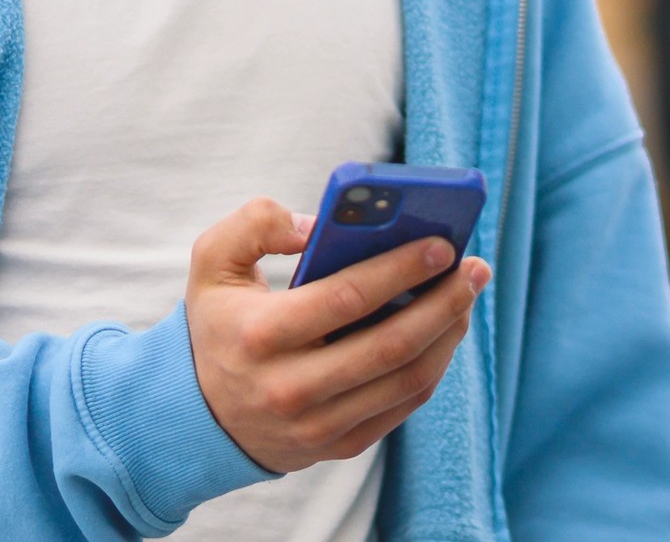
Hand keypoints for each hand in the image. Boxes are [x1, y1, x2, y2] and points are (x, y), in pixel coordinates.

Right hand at [184, 198, 491, 472]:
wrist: (196, 416)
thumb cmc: (218, 325)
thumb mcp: (213, 263)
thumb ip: (256, 224)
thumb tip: (320, 226)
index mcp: (259, 336)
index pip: (345, 299)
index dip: (400, 269)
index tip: (442, 245)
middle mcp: (289, 388)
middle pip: (389, 345)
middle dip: (443, 302)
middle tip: (473, 269)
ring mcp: (317, 425)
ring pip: (406, 380)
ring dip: (448, 334)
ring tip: (467, 295)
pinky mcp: (339, 446)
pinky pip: (403, 406)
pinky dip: (433, 366)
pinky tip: (445, 331)